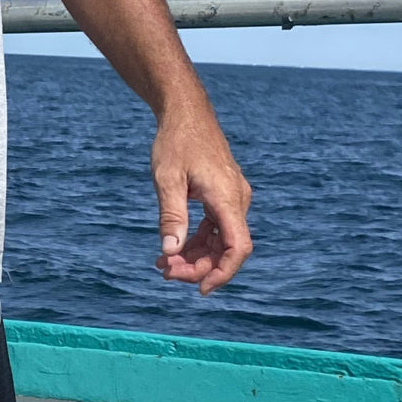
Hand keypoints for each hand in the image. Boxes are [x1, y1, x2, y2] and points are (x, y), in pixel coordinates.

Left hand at [151, 110, 252, 294]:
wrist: (186, 112)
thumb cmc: (176, 141)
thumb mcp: (166, 178)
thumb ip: (171, 216)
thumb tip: (170, 251)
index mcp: (227, 197)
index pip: (238, 247)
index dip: (223, 273)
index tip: (200, 289)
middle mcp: (236, 199)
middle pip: (227, 248)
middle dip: (198, 266)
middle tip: (165, 272)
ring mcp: (232, 197)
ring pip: (220, 241)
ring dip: (195, 256)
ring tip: (164, 264)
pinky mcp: (223, 196)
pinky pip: (215, 228)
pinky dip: (197, 241)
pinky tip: (173, 249)